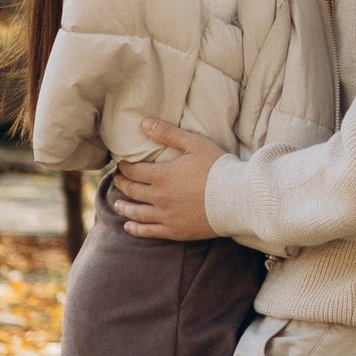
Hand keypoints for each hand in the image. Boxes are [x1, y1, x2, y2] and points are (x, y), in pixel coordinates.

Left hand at [107, 118, 224, 238]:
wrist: (237, 198)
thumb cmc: (218, 168)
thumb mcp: (195, 144)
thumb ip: (168, 133)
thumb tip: (144, 123)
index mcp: (162, 176)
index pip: (134, 171)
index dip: (124, 166)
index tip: (121, 164)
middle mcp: (159, 198)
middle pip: (132, 191)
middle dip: (122, 184)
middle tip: (117, 180)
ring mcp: (166, 216)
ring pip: (136, 213)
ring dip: (124, 207)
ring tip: (117, 204)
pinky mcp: (175, 231)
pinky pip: (149, 232)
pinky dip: (136, 229)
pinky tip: (129, 226)